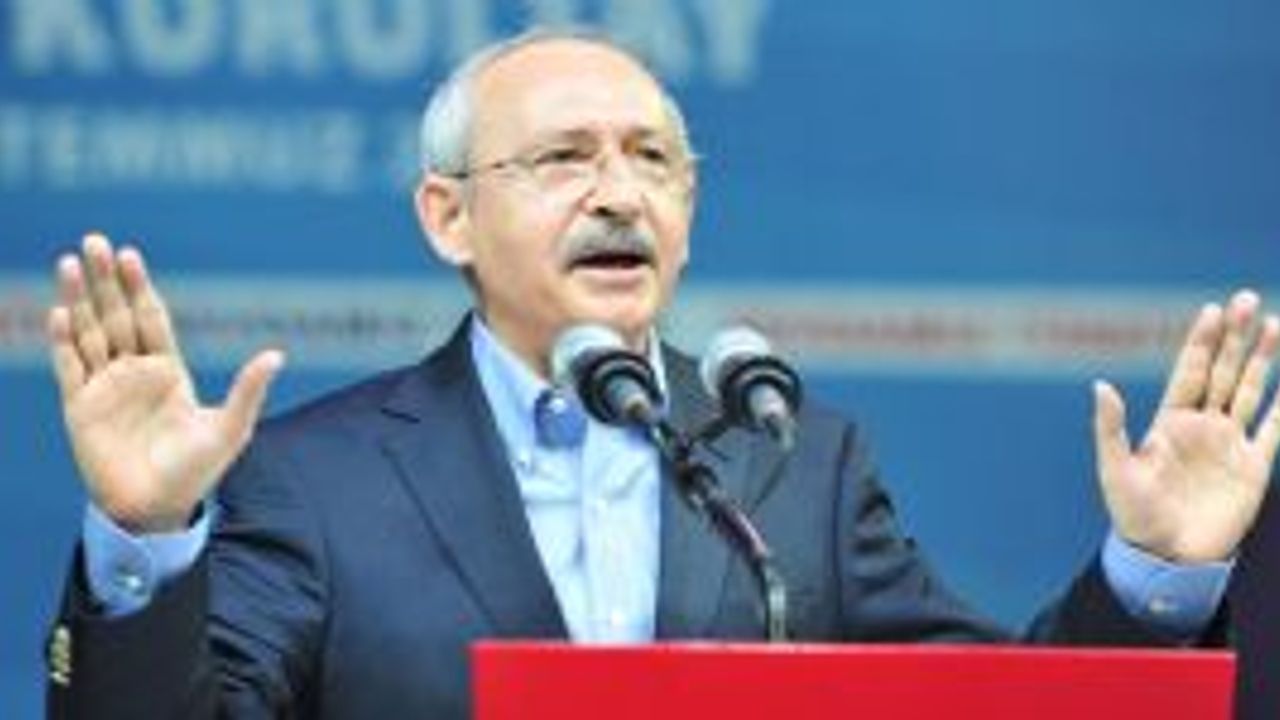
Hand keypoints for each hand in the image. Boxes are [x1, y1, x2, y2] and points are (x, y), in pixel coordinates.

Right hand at [47, 233, 283, 532]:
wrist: (158, 509)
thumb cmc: (197, 471)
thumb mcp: (230, 428)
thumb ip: (248, 390)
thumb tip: (276, 354)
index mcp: (168, 370)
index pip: (150, 317)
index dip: (139, 287)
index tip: (130, 254)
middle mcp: (133, 372)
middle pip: (116, 315)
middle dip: (106, 280)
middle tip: (95, 240)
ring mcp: (104, 388)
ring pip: (87, 333)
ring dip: (78, 299)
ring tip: (71, 262)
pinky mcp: (79, 409)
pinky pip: (68, 368)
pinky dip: (63, 341)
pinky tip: (60, 313)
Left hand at [1093, 289, 1279, 562]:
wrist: (1166, 557)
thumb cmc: (1133, 515)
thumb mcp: (1115, 469)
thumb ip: (1110, 427)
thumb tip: (1099, 385)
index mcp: (1169, 421)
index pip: (1190, 370)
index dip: (1201, 341)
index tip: (1212, 309)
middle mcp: (1202, 426)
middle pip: (1223, 371)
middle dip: (1236, 336)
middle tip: (1247, 298)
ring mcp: (1229, 444)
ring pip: (1250, 391)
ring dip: (1263, 359)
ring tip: (1276, 323)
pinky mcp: (1254, 469)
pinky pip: (1275, 430)